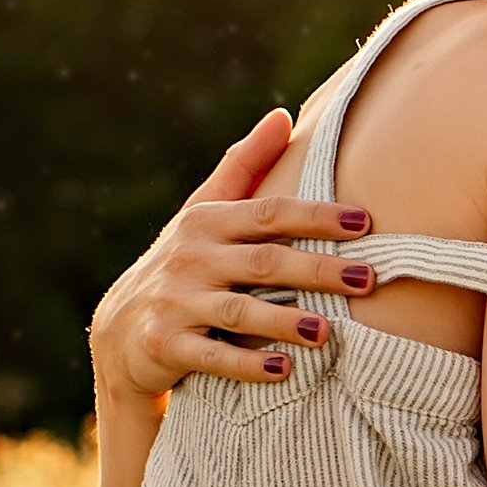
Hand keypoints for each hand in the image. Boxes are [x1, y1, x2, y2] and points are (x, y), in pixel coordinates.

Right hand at [90, 114, 374, 398]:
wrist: (119, 330)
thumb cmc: (183, 263)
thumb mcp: (204, 211)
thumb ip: (245, 167)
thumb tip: (283, 116)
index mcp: (207, 222)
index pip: (269, 213)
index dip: (317, 216)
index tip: (364, 221)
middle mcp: (192, 258)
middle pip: (264, 262)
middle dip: (317, 270)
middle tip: (367, 278)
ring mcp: (177, 302)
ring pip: (240, 311)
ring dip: (285, 322)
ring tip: (327, 332)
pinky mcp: (166, 344)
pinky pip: (212, 357)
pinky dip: (247, 366)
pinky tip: (285, 371)